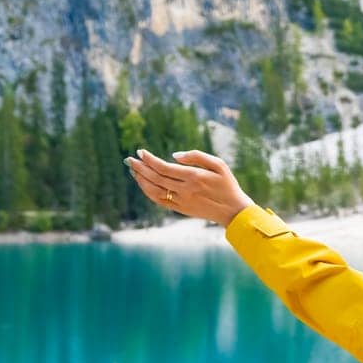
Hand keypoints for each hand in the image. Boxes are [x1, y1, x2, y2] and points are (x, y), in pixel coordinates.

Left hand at [126, 149, 255, 225]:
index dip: (149, 159)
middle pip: (156, 178)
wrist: (233, 210)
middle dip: (140, 167)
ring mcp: (182, 201)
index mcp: (194, 177)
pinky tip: (143, 184)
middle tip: (130, 159)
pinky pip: (159, 201)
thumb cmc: (228, 185)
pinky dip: (148, 192)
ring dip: (141, 180)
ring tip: (133, 170)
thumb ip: (196, 156)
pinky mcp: (181, 209)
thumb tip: (174, 155)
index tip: (140, 152)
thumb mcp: (219, 164)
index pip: (164, 167)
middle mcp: (185, 190)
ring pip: (154, 190)